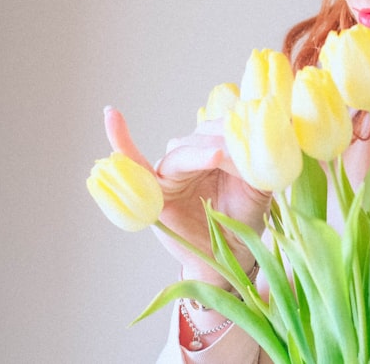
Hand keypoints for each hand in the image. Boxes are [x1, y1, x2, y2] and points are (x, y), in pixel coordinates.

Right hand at [103, 106, 269, 284]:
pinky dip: (120, 140)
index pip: (223, 132)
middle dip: (222, 144)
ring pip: (181, 148)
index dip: (236, 137)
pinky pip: (133, 161)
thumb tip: (256, 143)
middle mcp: (192, 155)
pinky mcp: (153, 188)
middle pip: (202, 136)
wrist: (228, 255)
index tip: (254, 144)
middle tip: (241, 160)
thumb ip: (256, 164)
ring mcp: (171, 170)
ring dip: (200, 151)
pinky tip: (112, 116)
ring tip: (218, 157)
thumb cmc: (242, 219)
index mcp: (218, 150)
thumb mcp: (257, 189)